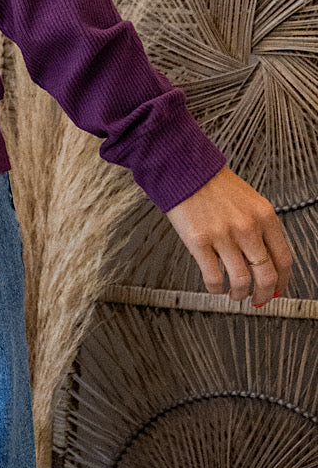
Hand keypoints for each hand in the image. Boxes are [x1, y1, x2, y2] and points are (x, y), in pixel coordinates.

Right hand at [165, 165, 291, 308]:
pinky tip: (216, 286)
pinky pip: (214, 277)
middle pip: (266, 275)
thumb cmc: (213, 183)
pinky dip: (216, 288)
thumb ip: (260, 228)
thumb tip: (264, 260)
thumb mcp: (248, 200)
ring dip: (240, 294)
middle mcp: (247, 227)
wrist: (183, 168)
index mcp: (264, 216)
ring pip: (241, 281)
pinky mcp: (199, 241)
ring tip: (235, 294)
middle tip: (259, 299)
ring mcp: (223, 235)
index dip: (282, 280)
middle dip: (264, 294)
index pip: (283, 259)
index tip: (277, 288)